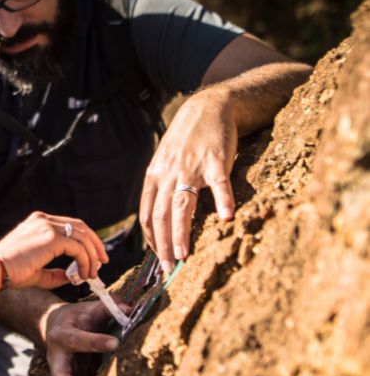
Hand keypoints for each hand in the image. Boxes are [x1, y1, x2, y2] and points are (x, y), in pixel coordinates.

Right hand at [0, 211, 107, 289]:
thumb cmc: (10, 272)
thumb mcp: (37, 272)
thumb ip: (55, 272)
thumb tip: (72, 277)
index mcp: (39, 222)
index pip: (71, 225)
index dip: (87, 240)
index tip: (94, 257)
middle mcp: (44, 220)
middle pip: (81, 227)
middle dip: (95, 245)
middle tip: (102, 263)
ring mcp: (48, 226)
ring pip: (83, 237)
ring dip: (92, 257)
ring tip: (91, 274)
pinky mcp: (51, 237)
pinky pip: (79, 248)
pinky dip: (85, 261)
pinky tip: (82, 274)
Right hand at [44, 301, 128, 375]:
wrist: (53, 324)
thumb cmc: (77, 317)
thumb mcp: (89, 309)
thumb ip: (109, 308)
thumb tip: (131, 310)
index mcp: (62, 334)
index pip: (77, 339)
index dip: (95, 341)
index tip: (115, 343)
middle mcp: (57, 356)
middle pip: (60, 375)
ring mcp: (60, 371)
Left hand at [139, 90, 237, 271]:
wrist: (207, 108)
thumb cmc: (186, 141)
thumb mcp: (165, 162)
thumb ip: (161, 187)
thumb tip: (158, 219)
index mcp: (155, 176)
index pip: (148, 213)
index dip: (151, 237)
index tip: (157, 257)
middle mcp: (169, 173)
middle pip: (162, 214)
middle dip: (162, 243)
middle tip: (167, 267)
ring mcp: (192, 167)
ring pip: (183, 204)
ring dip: (181, 232)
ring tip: (182, 254)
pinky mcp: (216, 161)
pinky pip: (219, 184)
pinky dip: (223, 201)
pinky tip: (227, 218)